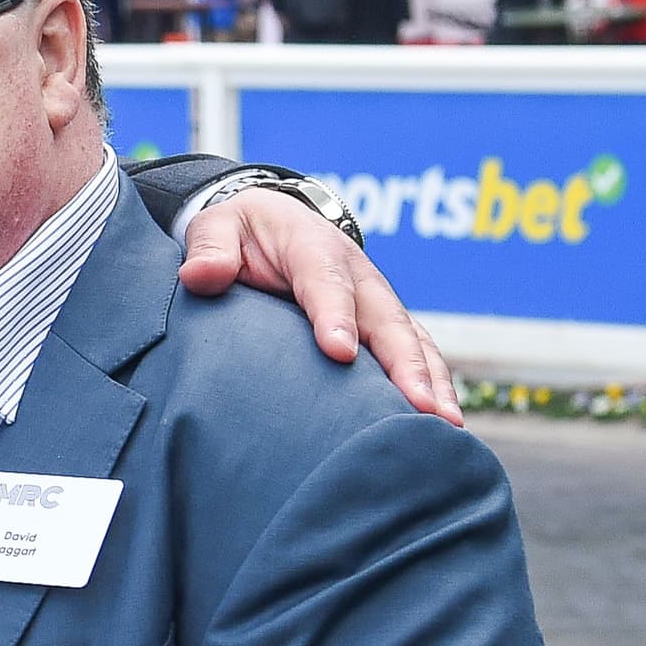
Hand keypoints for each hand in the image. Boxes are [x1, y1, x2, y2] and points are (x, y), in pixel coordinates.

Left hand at [177, 191, 459, 426]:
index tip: (340, 353)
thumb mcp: (217, 228)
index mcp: (314, 248)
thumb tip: (201, 275)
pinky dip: (433, 383)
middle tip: (418, 405)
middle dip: (404, 363)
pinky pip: (417, 353)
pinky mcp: (385, 325)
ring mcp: (377, 302)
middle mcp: (358, 276)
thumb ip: (210, 249)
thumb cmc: (243, 233)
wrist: (275, 221)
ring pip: (412, 340)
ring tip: (444, 424)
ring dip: (430, 380)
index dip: (335, 316)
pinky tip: (444, 424)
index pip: (326, 282)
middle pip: (385, 319)